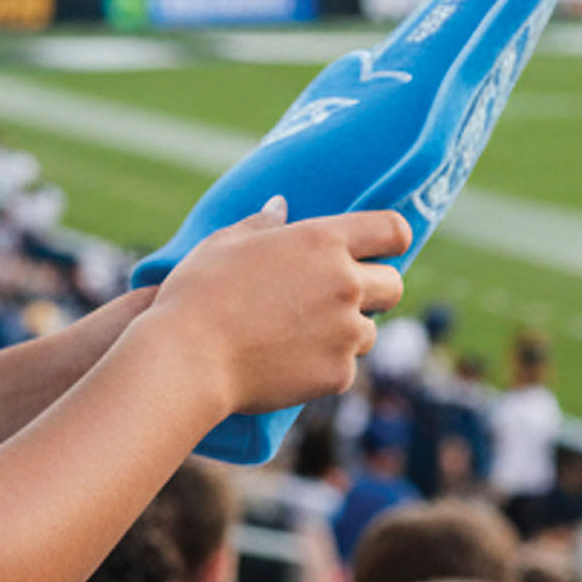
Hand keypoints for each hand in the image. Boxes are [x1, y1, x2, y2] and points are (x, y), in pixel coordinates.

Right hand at [142, 200, 408, 418]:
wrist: (187, 360)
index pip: (392, 231)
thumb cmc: (197, 294)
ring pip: (368, 332)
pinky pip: (344, 368)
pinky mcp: (337, 374)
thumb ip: (261, 224)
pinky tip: (286, 364)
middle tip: (336, 298)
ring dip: (346, 332)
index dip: (392, 240)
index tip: (381, 250)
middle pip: (394, 285)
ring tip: (298, 335)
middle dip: (374, 290)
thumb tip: (280, 207)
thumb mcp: (223, 244)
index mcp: (322, 240)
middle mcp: (345, 283)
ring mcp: (346, 332)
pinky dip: (323, 366)